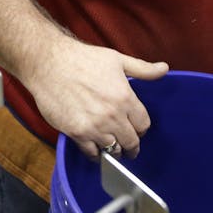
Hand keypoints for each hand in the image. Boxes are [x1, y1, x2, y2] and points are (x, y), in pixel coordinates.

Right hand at [23, 38, 168, 159]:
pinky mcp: (76, 133)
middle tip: (129, 147)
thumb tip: (164, 69)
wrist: (48, 63)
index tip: (137, 129)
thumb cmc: (82, 58)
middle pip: (131, 142)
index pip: (144, 125)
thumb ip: (142, 69)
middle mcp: (112, 115)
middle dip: (132, 145)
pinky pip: (92, 153)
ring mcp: (94, 126)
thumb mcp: (117, 59)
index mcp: (125, 98)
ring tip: (113, 148)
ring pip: (114, 150)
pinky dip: (96, 154)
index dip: (141, 128)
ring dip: (115, 150)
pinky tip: (95, 148)